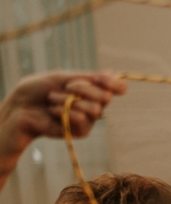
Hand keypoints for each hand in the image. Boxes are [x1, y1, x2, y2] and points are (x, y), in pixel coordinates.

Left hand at [0, 71, 127, 163]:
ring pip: (95, 110)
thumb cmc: (37, 90)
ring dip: (69, 101)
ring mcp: (88, 119)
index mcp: (92, 89)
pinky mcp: (80, 131)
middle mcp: (94, 104)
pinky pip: (82, 120)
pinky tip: (52, 112)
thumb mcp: (62, 78)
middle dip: (84, 89)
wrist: (19, 106)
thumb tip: (112, 72)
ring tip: (52, 100)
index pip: (118, 88)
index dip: (113, 83)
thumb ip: (87, 78)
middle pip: (106, 97)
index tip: (97, 77)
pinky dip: (64, 112)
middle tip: (66, 87)